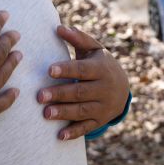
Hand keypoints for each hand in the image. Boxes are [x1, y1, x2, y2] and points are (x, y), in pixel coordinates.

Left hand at [38, 25, 129, 140]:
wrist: (124, 87)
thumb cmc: (100, 63)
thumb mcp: (93, 49)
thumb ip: (77, 38)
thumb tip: (58, 27)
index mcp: (101, 69)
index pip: (82, 70)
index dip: (66, 70)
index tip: (49, 70)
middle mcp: (104, 88)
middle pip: (80, 92)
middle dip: (60, 94)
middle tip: (39, 96)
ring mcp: (103, 106)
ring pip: (82, 111)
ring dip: (64, 113)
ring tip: (46, 114)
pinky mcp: (100, 120)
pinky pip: (87, 127)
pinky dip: (74, 133)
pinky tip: (60, 136)